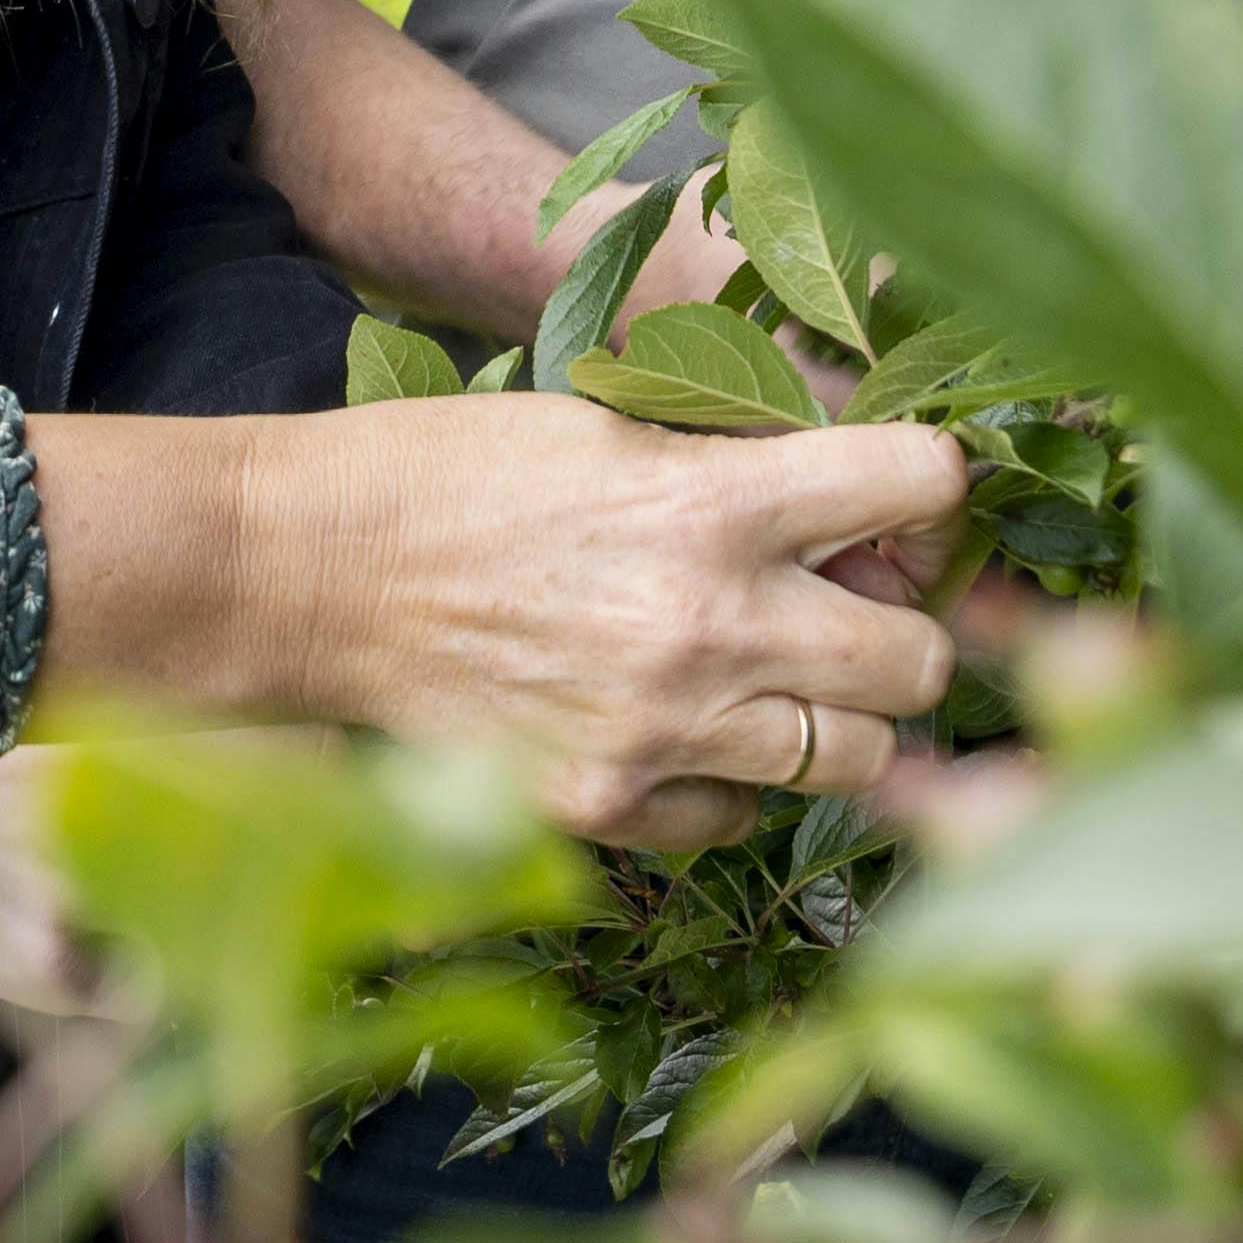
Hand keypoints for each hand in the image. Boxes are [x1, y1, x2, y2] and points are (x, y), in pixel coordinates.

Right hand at [234, 392, 963, 849]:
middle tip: (858, 608)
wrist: (308, 573)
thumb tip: (860, 515)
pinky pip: (743, 818)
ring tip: (781, 680)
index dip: (935, 487)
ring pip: (861, 761)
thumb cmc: (449, 475)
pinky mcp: (608, 806)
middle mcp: (708, 623)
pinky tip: (687, 728)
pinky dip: (735, 781)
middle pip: (923, 660)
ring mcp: (662, 731)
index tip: (908, 502)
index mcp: (712, 502)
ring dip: (840, 719)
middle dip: (908, 628)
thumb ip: (740, 467)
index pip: (922, 484)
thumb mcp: (607, 424)